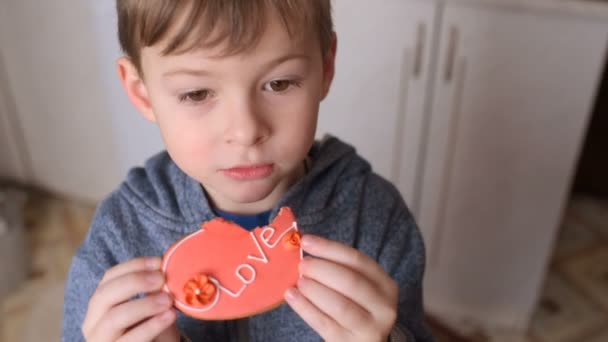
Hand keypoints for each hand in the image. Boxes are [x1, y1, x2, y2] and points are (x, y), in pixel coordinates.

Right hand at [82, 257, 180, 341]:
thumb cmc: (153, 331)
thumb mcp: (152, 308)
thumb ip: (155, 291)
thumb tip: (165, 269)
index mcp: (100, 305)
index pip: (108, 278)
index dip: (132, 266)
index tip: (158, 262)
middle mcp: (93, 323)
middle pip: (103, 295)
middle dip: (134, 282)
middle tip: (161, 279)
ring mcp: (101, 341)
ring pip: (113, 319)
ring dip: (143, 305)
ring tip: (168, 300)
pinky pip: (129, 340)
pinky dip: (150, 326)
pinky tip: (168, 316)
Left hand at [284, 235, 398, 341]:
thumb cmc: (356, 308)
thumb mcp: (359, 288)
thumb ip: (338, 269)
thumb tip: (305, 247)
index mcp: (386, 285)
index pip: (358, 260)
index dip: (330, 248)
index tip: (306, 241)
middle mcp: (383, 307)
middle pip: (350, 281)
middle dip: (322, 269)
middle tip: (302, 264)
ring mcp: (368, 328)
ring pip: (339, 305)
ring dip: (314, 289)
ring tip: (298, 281)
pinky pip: (323, 323)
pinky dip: (304, 307)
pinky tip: (292, 296)